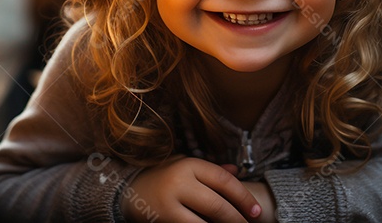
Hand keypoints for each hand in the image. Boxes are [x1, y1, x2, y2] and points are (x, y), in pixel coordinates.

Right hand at [123, 157, 262, 221]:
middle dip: (237, 219)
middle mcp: (179, 182)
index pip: (224, 180)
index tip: (257, 211)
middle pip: (217, 204)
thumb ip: (210, 170)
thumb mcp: (184, 165)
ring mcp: (169, 204)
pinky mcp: (163, 221)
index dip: (244, 197)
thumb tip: (236, 170)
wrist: (125, 190)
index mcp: (189, 165)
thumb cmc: (161, 177)